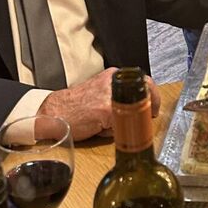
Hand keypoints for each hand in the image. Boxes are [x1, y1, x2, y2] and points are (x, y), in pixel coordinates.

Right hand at [40, 69, 160, 140]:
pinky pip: (120, 124)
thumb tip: (138, 108)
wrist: (54, 113)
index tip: (154, 107)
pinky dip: (113, 130)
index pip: (144, 80)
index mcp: (112, 76)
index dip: (153, 95)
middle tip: (150, 115)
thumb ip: (118, 96)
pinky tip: (99, 128)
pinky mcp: (106, 109)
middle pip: (147, 89)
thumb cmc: (75, 108)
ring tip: (108, 124)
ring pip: (134, 109)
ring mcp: (111, 94)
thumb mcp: (100, 94)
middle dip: (151, 104)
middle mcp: (113, 81)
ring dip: (128, 120)